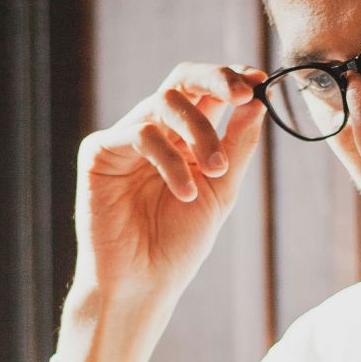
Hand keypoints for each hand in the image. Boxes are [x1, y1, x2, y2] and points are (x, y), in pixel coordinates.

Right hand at [73, 62, 267, 301]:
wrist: (143, 283)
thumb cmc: (179, 243)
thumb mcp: (221, 190)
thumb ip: (237, 145)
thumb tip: (258, 101)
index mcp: (184, 138)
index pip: (206, 91)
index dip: (231, 78)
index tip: (260, 82)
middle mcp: (155, 131)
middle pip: (182, 79)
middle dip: (216, 78)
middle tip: (244, 94)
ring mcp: (125, 138)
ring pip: (165, 102)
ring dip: (200, 132)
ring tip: (216, 172)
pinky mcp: (99, 152)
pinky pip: (140, 134)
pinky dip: (169, 160)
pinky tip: (184, 193)